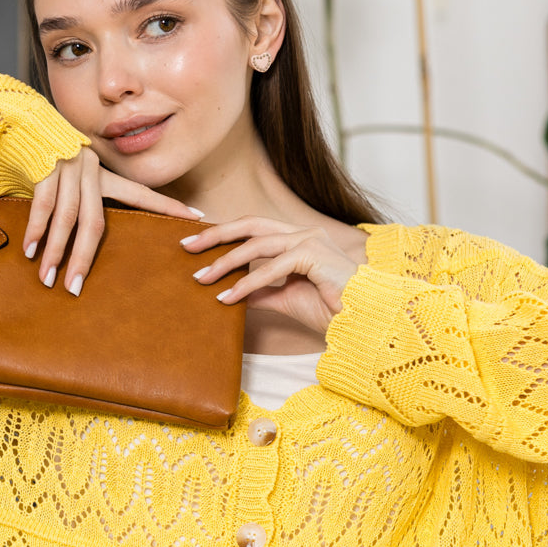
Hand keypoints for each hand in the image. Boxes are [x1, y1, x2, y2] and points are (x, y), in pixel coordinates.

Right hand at [23, 148, 203, 293]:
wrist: (21, 124)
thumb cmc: (51, 160)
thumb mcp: (76, 178)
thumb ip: (85, 201)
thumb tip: (86, 240)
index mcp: (105, 175)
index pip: (142, 195)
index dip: (168, 207)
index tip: (198, 218)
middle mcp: (90, 171)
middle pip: (94, 223)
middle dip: (84, 259)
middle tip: (75, 289)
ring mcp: (67, 168)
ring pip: (67, 218)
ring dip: (55, 251)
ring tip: (48, 279)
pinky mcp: (44, 166)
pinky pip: (42, 205)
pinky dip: (36, 230)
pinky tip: (30, 251)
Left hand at [181, 216, 363, 335]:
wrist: (360, 321)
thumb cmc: (329, 309)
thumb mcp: (283, 298)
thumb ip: (258, 291)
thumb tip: (229, 293)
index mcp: (296, 239)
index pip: (253, 228)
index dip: (223, 233)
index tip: (195, 244)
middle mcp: (302, 233)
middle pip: (250, 225)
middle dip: (216, 235)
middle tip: (187, 247)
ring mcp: (309, 241)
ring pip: (257, 245)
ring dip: (225, 263)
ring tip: (201, 278)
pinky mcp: (314, 256)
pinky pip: (272, 268)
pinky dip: (247, 283)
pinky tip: (227, 297)